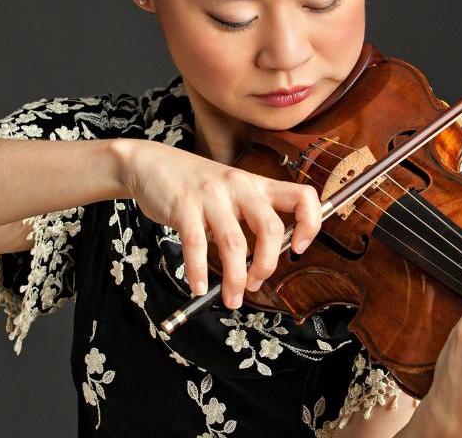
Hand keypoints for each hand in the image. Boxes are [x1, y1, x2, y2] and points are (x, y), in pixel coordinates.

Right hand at [119, 140, 322, 308]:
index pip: (302, 196)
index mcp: (257, 184)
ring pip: (234, 244)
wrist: (151, 163)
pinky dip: (198, 271)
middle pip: (270, 228)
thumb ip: (249, 218)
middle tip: (255, 284)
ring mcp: (211, 196)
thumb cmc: (196, 185)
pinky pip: (196, 245)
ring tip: (231, 298)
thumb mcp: (232, 192)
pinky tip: (197, 286)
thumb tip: (263, 260)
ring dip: (235, 279)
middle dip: (266, 265)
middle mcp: (239, 187)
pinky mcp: (184, 206)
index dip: (310, 224)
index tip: (298, 249)